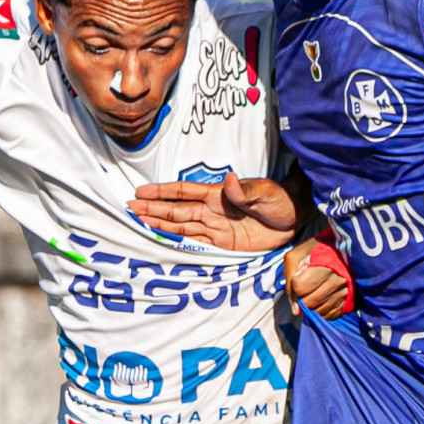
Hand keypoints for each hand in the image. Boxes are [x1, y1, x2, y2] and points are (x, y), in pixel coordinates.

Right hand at [131, 173, 299, 250]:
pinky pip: (195, 242)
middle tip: (129, 208)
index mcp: (218, 195)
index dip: (162, 192)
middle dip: (152, 209)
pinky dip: (178, 240)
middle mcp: (212, 210)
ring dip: (159, 223)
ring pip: (180, 226)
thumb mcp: (266, 193)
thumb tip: (231, 180)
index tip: (141, 192)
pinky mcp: (223, 243)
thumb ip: (246, 190)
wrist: (295, 218)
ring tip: (137, 221)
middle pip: (176, 210)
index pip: (184, 192)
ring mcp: (215, 227)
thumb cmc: (281, 200)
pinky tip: (162, 238)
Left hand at [284, 238, 353, 319]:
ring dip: (313, 304)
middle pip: (309, 303)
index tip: (302, 275)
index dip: (297, 283)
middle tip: (309, 284)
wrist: (341, 248)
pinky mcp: (350, 301)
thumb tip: (296, 311)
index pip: (300, 287)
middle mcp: (339, 281)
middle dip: (303, 296)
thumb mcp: (296, 256)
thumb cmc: (315, 251)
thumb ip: (290, 281)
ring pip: (319, 311)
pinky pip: (330, 316)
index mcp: (325, 266)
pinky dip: (323, 310)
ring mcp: (346, 292)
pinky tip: (323, 298)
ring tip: (316, 290)